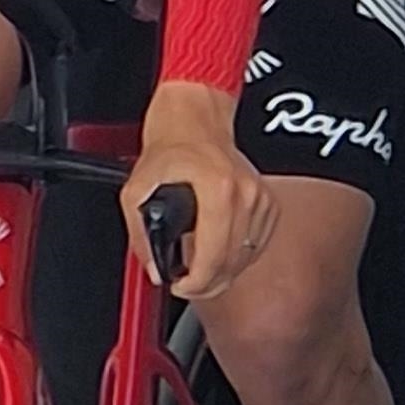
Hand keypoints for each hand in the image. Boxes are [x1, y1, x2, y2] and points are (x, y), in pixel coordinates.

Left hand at [122, 82, 275, 302]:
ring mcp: (260, 199)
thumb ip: (141, 236)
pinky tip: (219, 253)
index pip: (214, 258)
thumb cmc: (171, 146)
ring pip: (248, 258)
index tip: (180, 286)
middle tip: (187, 285)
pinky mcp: (268, 202)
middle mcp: (245, 195)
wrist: (196, 118)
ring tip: (200, 271)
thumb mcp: (136, 191)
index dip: (195, 284)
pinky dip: (239, 256)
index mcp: (218, 191)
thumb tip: (155, 270)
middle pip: (232, 264)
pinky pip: (258, 245)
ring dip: (223, 273)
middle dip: (207, 284)